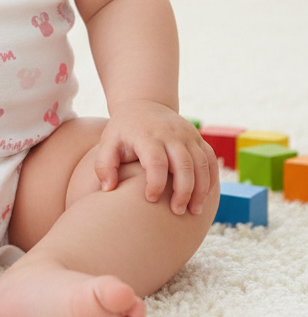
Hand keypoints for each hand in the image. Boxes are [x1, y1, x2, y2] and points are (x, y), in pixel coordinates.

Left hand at [94, 100, 218, 215]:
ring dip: (201, 189)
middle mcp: (170, 134)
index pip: (156, 161)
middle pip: (184, 164)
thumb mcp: (108, 142)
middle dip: (183, 191)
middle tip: (177, 212)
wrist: (144, 105)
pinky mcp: (197, 138)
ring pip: (202, 163)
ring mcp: (187, 135)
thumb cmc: (123, 131)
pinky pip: (210, 160)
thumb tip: (108, 189)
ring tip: (194, 211)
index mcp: (147, 136)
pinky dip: (211, 179)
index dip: (155, 183)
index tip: (150, 199)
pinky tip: (205, 197)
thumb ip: (104, 165)